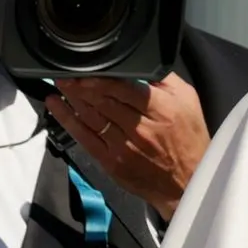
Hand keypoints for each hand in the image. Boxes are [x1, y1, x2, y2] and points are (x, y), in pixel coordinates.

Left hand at [47, 72, 210, 218]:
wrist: (188, 183)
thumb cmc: (190, 140)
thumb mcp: (189, 101)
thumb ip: (164, 80)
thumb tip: (140, 65)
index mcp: (162, 110)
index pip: (124, 89)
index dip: (100, 79)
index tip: (85, 69)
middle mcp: (141, 129)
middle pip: (103, 101)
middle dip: (80, 85)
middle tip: (64, 72)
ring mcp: (124, 147)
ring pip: (91, 117)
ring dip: (71, 99)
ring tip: (59, 84)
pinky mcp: (112, 162)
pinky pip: (85, 138)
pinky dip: (69, 121)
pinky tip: (58, 107)